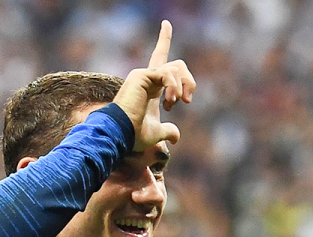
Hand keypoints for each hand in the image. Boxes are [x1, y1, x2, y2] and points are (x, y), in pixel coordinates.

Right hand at [113, 21, 195, 151]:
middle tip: (186, 101)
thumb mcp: (156, 132)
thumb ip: (167, 130)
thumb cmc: (134, 135)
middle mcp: (147, 78)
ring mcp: (143, 75)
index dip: (163, 40)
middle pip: (177, 65)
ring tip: (172, 104)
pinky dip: (173, 87)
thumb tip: (175, 137)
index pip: (160, 59)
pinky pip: (168, 73)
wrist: (122, 135)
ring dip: (181, 87)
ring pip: (176, 67)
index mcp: (151, 88)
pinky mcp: (141, 75)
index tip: (166, 23)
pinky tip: (170, 100)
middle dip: (189, 81)